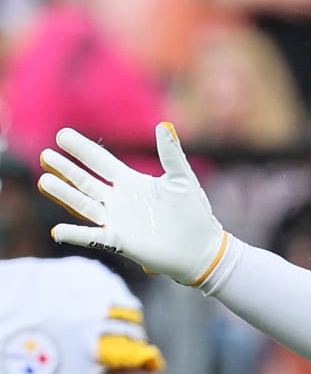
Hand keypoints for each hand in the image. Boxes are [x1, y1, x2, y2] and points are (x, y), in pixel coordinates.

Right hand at [38, 123, 228, 286]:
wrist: (203, 248)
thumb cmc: (195, 213)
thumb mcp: (182, 179)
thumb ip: (171, 153)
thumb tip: (164, 125)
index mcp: (132, 182)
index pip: (101, 162)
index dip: (82, 149)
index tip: (62, 135)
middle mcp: (119, 200)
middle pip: (86, 181)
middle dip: (66, 169)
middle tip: (45, 155)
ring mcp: (117, 221)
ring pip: (84, 205)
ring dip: (65, 194)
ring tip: (44, 181)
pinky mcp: (121, 241)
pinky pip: (93, 237)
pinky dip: (76, 235)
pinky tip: (58, 232)